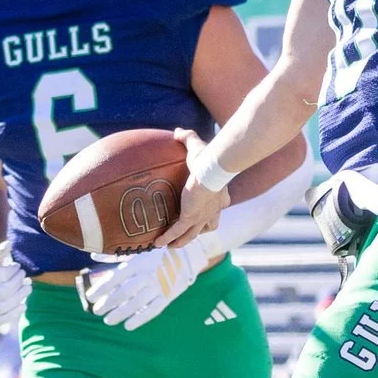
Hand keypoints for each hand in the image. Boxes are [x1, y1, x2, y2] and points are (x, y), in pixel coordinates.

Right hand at [0, 240, 27, 330]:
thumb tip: (9, 244)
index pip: (1, 276)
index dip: (14, 271)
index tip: (18, 267)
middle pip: (4, 292)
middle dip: (19, 283)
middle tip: (24, 276)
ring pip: (3, 307)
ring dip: (20, 297)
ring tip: (28, 288)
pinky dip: (13, 315)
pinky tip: (23, 305)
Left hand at [79, 243, 204, 330]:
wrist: (186, 257)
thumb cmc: (155, 254)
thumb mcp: (137, 251)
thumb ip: (114, 256)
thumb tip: (92, 257)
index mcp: (137, 262)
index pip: (115, 277)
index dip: (101, 288)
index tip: (90, 297)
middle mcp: (147, 274)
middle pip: (124, 292)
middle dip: (108, 303)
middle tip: (97, 311)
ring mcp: (158, 286)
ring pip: (137, 303)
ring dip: (120, 314)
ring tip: (108, 321)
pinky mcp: (167, 297)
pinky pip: (153, 310)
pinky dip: (140, 319)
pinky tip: (128, 326)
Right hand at [156, 127, 232, 249]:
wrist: (212, 169)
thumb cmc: (209, 159)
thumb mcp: (197, 146)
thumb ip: (188, 138)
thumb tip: (177, 131)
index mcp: (220, 197)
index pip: (217, 208)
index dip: (212, 212)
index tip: (207, 213)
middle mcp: (214, 210)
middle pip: (209, 226)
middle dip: (200, 230)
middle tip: (189, 234)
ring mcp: (201, 216)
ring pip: (193, 234)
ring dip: (183, 241)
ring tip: (171, 246)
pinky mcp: (190, 218)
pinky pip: (177, 231)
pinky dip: (168, 237)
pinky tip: (157, 242)